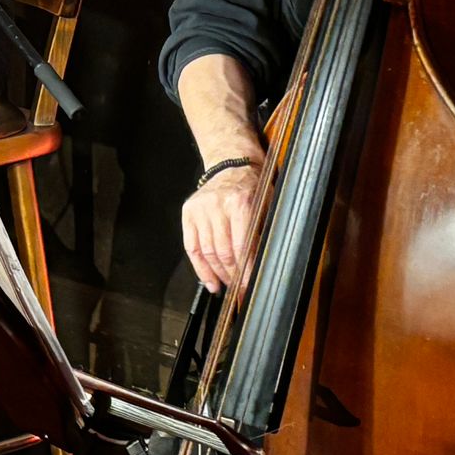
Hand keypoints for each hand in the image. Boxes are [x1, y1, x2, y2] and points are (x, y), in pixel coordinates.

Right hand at [182, 163, 260, 293]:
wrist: (231, 163)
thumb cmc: (252, 185)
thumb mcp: (266, 205)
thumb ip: (262, 232)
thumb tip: (261, 266)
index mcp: (240, 203)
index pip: (241, 246)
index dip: (245, 271)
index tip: (248, 287)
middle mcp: (217, 205)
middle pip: (222, 252)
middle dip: (232, 276)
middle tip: (239, 291)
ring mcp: (200, 209)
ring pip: (207, 252)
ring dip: (217, 274)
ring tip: (226, 287)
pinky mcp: (188, 212)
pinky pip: (191, 246)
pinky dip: (200, 267)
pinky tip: (209, 280)